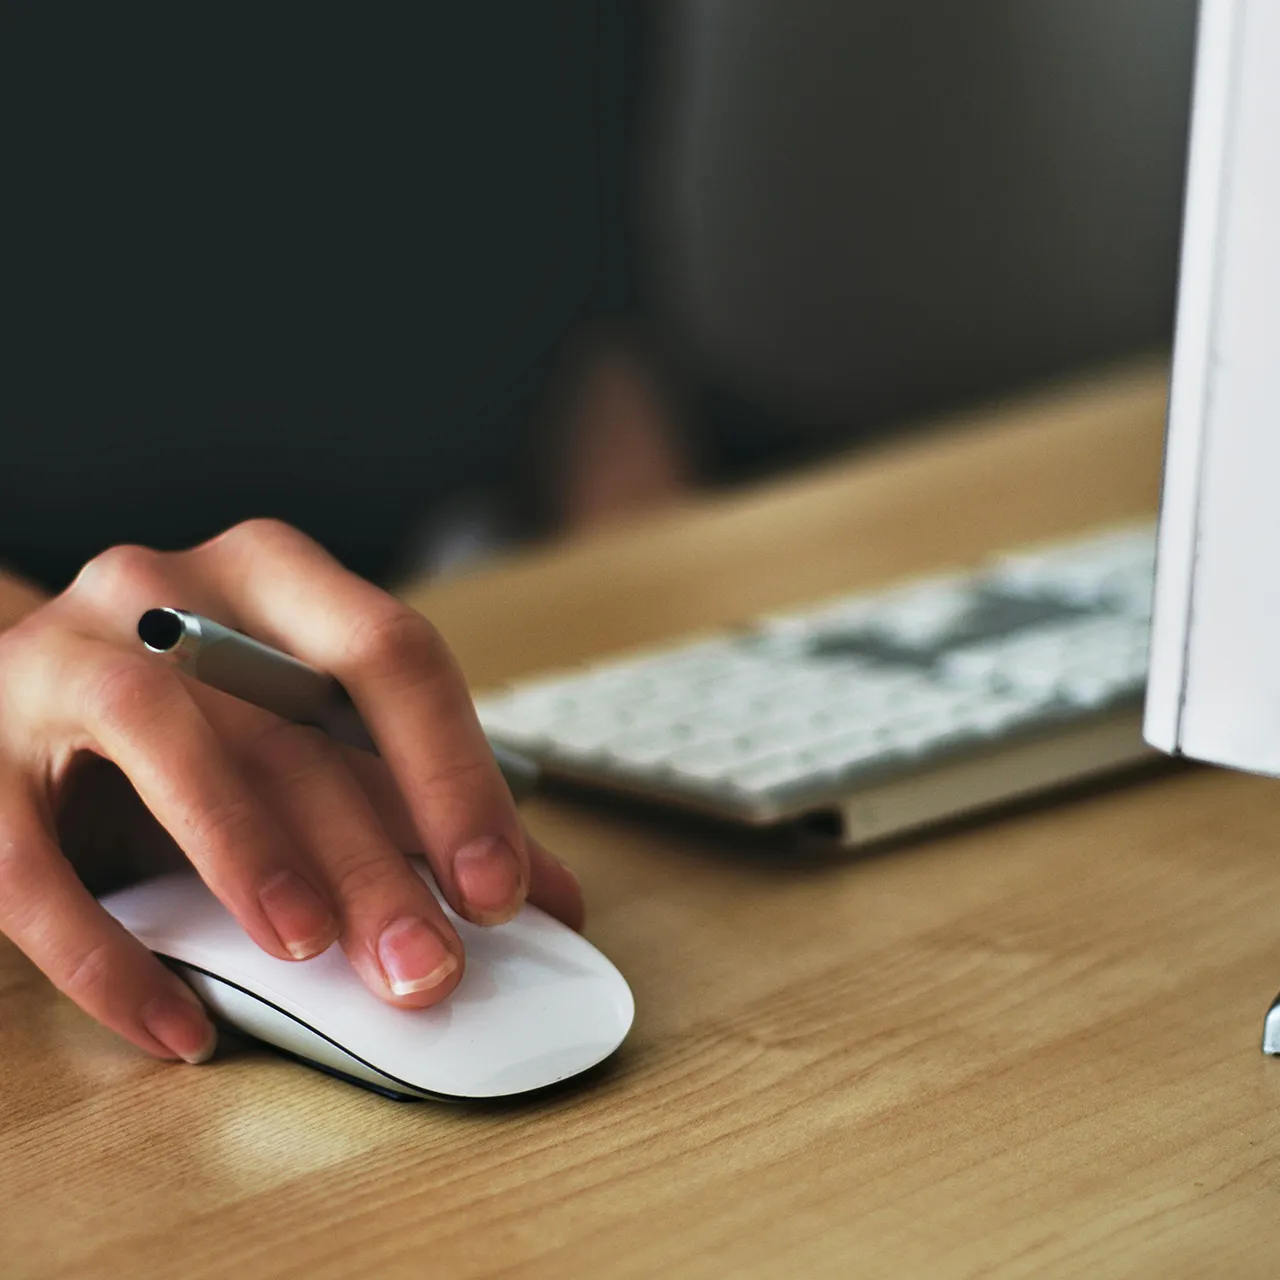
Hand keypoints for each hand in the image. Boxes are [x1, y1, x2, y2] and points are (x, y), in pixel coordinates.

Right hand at [0, 520, 582, 1063]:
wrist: (27, 693)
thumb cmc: (197, 714)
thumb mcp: (307, 735)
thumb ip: (417, 803)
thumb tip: (544, 894)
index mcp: (275, 578)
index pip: (390, 654)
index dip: (454, 772)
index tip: (501, 889)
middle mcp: (167, 592)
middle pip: (290, 719)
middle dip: (372, 854)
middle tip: (428, 964)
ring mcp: (60, 659)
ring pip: (164, 742)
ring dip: (249, 855)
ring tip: (313, 953)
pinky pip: (26, 859)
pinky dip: (107, 954)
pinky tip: (180, 1026)